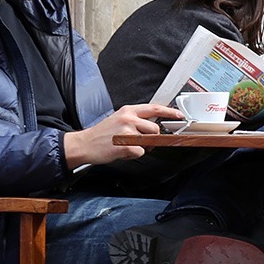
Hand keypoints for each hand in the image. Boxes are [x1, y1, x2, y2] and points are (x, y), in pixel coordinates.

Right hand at [63, 104, 182, 166]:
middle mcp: (128, 119)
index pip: (155, 108)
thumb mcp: (119, 119)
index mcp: (128, 111)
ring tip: (127, 146)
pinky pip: (140, 152)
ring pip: (149, 141)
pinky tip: (122, 152)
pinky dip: (133, 155)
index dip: (170, 112)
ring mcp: (126, 132)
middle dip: (151, 137)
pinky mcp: (124, 145)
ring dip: (142, 147)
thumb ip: (136, 119)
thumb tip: (154, 124)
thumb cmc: (102, 134)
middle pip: (155, 128)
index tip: (179, 115)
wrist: (84, 144)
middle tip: (139, 141)